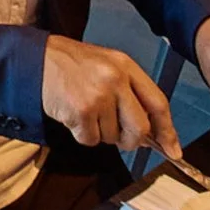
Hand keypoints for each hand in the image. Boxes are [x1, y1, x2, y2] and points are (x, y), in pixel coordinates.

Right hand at [40, 36, 176, 153]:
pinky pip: (91, 140)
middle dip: (131, 140)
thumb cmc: (73, 66)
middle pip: (140, 128)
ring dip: (100, 132)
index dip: (168, 130)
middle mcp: (115, 79)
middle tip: (119, 137)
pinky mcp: (80, 111)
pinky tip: (73, 116)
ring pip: (113, 136)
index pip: (158, 103)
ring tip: (85, 111)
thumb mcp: (107, 67)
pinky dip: (82, 135)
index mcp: (126, 66)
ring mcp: (98, 95)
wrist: (35, 59)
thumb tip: (150, 133)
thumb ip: (130, 93)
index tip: (174, 150)